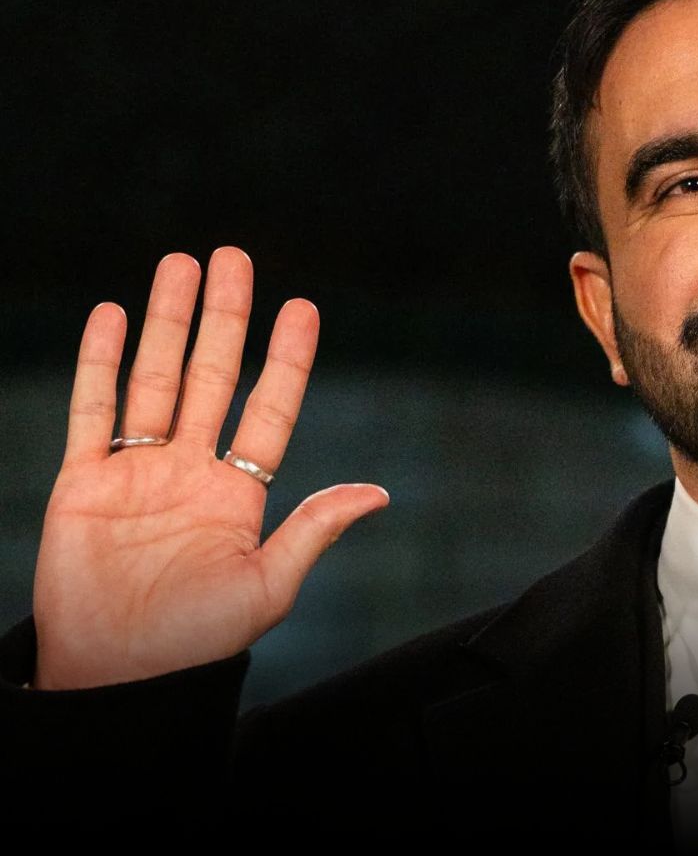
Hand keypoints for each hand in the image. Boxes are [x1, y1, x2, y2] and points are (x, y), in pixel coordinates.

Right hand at [31, 247, 388, 689]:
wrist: (116, 678)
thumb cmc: (196, 645)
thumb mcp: (268, 587)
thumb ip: (314, 530)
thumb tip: (379, 492)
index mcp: (240, 495)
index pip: (270, 410)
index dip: (286, 359)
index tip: (303, 308)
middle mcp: (191, 472)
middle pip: (212, 377)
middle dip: (224, 317)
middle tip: (234, 256)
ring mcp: (137, 473)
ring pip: (156, 379)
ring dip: (168, 322)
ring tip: (181, 264)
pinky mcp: (82, 483)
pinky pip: (93, 411)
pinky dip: (100, 362)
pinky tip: (112, 314)